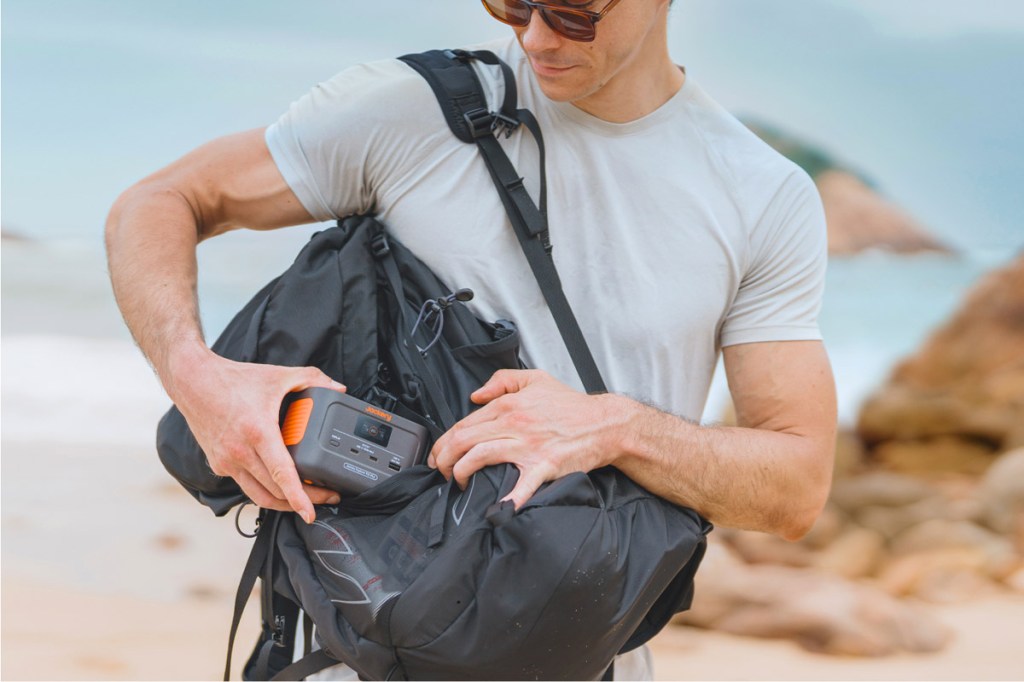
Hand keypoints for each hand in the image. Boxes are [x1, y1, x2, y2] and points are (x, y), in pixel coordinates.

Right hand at [168, 350, 345, 522]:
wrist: (193, 381)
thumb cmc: (233, 379)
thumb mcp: (278, 375)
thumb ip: (313, 378)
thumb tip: (338, 388)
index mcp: (258, 431)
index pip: (281, 474)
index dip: (299, 498)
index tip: (311, 512)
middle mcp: (240, 452)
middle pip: (274, 492)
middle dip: (301, 502)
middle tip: (325, 500)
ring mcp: (227, 461)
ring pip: (258, 496)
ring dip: (282, 504)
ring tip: (304, 502)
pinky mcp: (219, 464)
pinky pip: (245, 485)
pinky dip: (263, 490)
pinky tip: (278, 486)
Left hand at [428, 369, 619, 508]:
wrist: (604, 423)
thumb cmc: (571, 405)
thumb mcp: (535, 379)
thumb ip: (502, 381)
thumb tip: (476, 395)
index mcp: (509, 405)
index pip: (464, 423)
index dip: (444, 441)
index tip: (439, 454)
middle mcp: (514, 424)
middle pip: (464, 440)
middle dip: (443, 458)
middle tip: (440, 471)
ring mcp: (528, 446)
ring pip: (480, 456)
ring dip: (460, 471)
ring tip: (456, 482)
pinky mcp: (543, 465)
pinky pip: (521, 484)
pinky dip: (508, 498)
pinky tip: (497, 509)